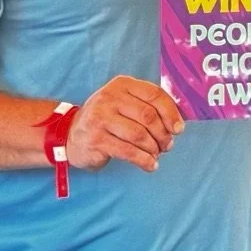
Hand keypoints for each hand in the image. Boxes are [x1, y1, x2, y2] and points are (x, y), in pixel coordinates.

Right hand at [67, 75, 183, 172]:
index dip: (171, 113)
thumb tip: (177, 123)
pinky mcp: (96, 139)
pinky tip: (149, 165)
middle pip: (148, 116)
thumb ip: (147, 106)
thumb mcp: (124, 103)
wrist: (72, 134)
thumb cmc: (107, 119)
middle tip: (167, 145)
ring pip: (139, 135)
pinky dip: (144, 160)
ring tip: (157, 154)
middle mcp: (110, 97)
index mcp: (122, 84)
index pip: (154, 94)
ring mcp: (101, 118)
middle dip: (163, 134)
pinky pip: (128, 152)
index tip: (178, 129)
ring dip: (154, 148)